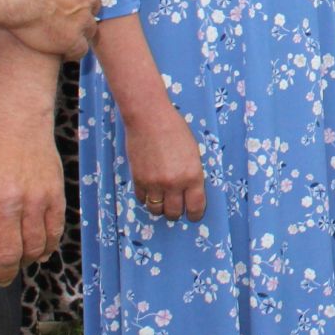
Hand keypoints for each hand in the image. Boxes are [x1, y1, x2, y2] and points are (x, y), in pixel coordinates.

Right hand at [0, 0, 99, 57]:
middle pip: (93, 5)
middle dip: (82, 9)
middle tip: (62, 14)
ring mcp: (81, 17)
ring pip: (89, 28)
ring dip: (79, 31)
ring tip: (60, 32)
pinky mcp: (69, 39)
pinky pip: (79, 49)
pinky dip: (72, 51)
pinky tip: (60, 50)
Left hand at [0, 119, 62, 286]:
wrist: (17, 123)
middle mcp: (6, 202)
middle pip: (7, 256)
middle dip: (1, 275)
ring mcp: (34, 199)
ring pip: (32, 248)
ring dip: (24, 263)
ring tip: (17, 263)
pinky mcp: (55, 194)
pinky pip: (54, 232)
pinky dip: (46, 248)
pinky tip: (37, 251)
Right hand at [126, 103, 206, 220]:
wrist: (150, 119)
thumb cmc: (176, 130)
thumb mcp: (193, 153)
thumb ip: (192, 174)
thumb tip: (190, 191)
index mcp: (193, 176)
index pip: (195, 206)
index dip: (194, 214)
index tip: (193, 215)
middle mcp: (174, 183)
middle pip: (174, 212)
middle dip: (176, 212)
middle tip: (176, 208)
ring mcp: (154, 183)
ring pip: (156, 210)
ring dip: (160, 208)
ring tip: (162, 201)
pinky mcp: (138, 180)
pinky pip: (142, 199)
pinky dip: (147, 198)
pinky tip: (150, 191)